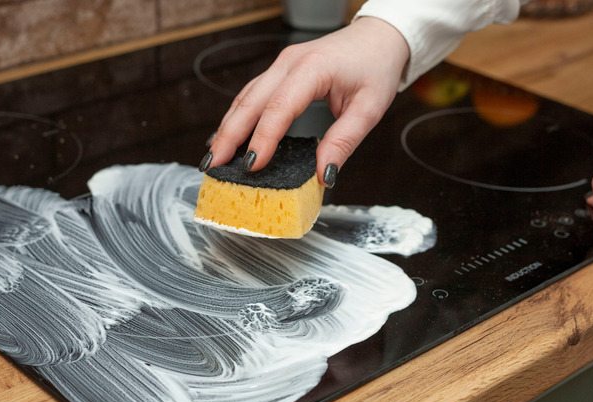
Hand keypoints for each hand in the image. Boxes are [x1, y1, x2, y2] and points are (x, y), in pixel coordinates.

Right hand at [204, 17, 409, 186]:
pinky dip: (239, 116)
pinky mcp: (281, 70)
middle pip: (251, 101)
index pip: (279, 108)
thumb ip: (344, 141)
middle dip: (229, 135)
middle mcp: (290, 62)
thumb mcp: (370, 108)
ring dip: (228, 127)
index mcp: (313, 68)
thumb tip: (324, 174)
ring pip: (246, 97)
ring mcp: (282, 64)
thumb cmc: (376, 66)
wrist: (379, 36)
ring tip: (214, 157)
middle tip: (213, 166)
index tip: (252, 166)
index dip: (263, 139)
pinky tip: (229, 135)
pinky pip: (253, 94)